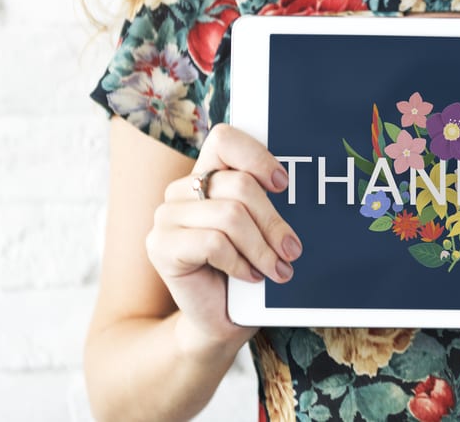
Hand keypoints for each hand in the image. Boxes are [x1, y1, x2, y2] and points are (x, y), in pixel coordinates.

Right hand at [145, 124, 301, 349]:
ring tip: (277, 269)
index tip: (283, 184)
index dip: (257, 156)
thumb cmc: (246, 270)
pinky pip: (213, 243)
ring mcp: (166, 217)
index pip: (224, 139)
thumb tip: (299, 190)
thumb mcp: (261, 231)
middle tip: (292, 249)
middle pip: (239, 186)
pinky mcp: (160, 246)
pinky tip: (249, 276)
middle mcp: (181, 190)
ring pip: (230, 216)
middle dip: (273, 221)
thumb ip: (268, 203)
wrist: (219, 320)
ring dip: (261, 248)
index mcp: (206, 175)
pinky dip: (239, 263)